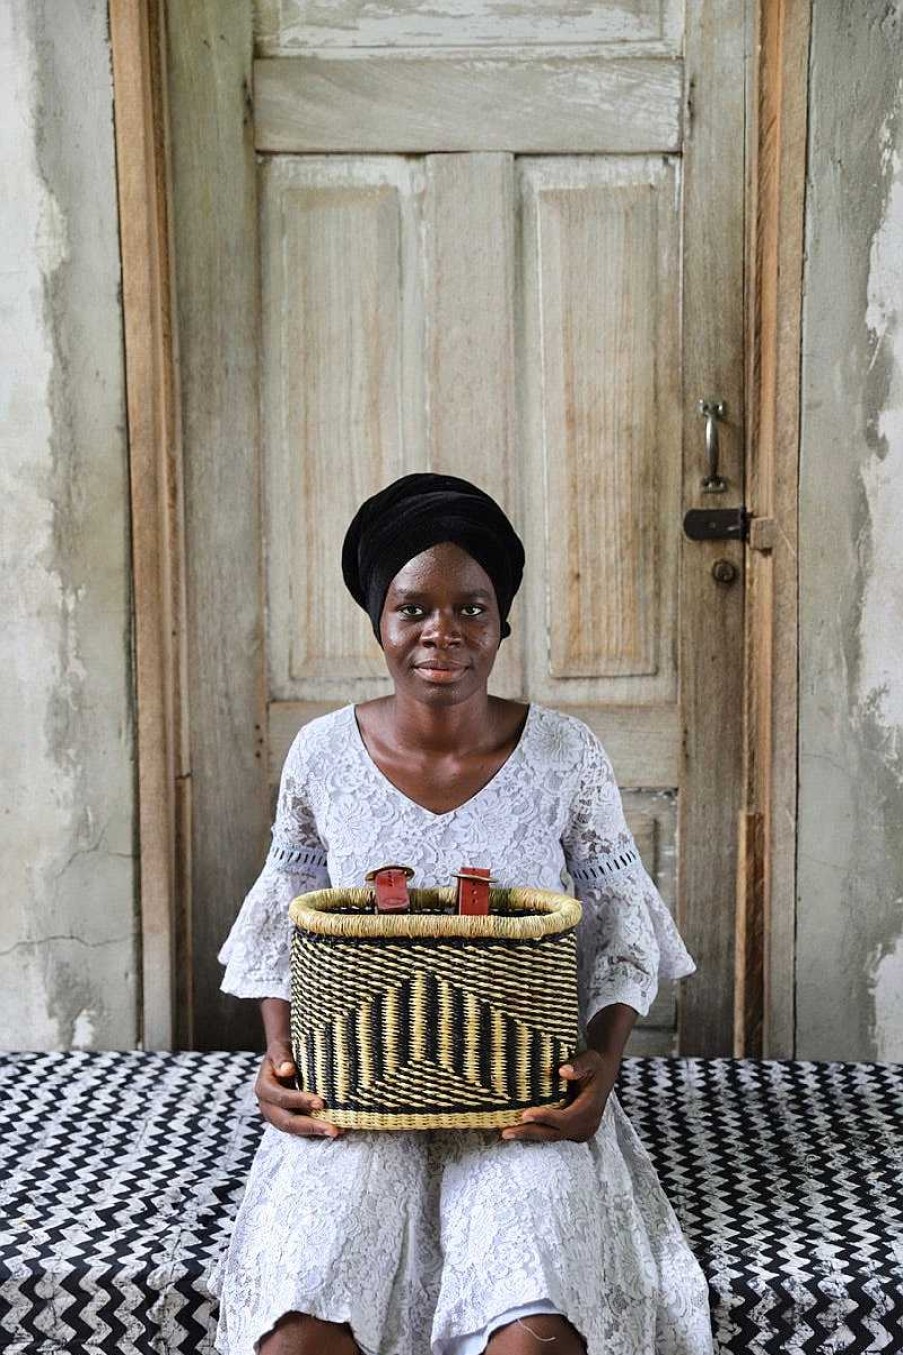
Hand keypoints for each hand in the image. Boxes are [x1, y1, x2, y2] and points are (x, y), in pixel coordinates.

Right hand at [254, 1039, 343, 1138]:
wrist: (282, 1058)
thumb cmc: (283, 1052)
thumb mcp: (279, 1048)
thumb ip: (281, 1057)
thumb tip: (287, 1069)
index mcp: (264, 1088)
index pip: (281, 1098)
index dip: (300, 1101)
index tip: (320, 1102)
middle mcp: (268, 1106)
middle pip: (287, 1122)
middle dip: (310, 1126)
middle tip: (332, 1129)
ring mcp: (278, 1116)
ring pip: (295, 1130)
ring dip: (315, 1132)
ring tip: (336, 1132)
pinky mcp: (289, 1119)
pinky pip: (301, 1129)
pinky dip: (316, 1131)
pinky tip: (335, 1129)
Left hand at [498, 1049, 618, 1142]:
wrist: (604, 1074)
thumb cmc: (594, 1064)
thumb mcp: (590, 1060)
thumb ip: (578, 1065)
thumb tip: (563, 1071)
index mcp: (590, 1109)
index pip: (565, 1119)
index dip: (545, 1118)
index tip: (524, 1114)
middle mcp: (586, 1125)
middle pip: (555, 1133)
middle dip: (530, 1132)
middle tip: (505, 1132)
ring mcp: (581, 1131)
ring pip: (552, 1136)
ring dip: (530, 1135)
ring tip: (506, 1133)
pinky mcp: (574, 1131)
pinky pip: (554, 1134)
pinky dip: (537, 1131)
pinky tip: (518, 1129)